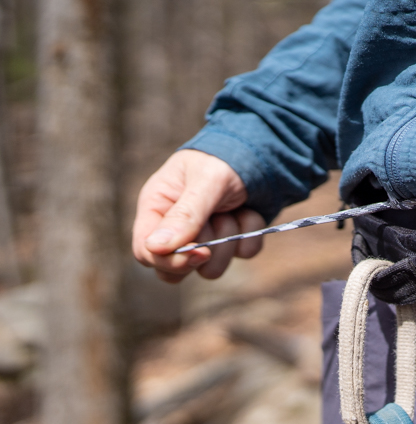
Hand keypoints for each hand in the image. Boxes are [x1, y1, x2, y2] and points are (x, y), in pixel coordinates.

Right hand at [131, 149, 264, 282]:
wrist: (261, 153)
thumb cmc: (223, 160)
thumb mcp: (205, 182)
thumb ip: (184, 215)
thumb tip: (156, 248)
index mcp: (157, 208)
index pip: (146, 252)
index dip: (170, 261)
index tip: (199, 253)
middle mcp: (175, 228)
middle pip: (174, 270)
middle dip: (203, 253)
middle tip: (220, 222)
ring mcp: (204, 238)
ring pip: (210, 269)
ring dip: (229, 240)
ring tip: (233, 211)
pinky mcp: (231, 240)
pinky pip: (242, 254)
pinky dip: (250, 234)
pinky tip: (249, 212)